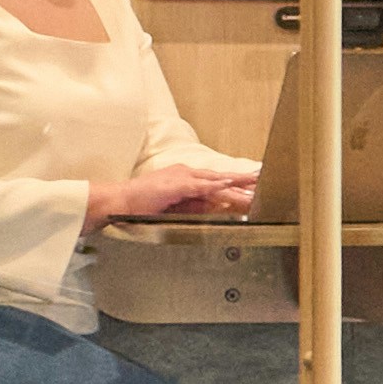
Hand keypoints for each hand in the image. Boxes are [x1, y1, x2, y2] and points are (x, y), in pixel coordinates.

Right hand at [100, 154, 264, 222]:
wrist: (119, 202)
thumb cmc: (142, 206)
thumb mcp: (175, 207)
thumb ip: (195, 207)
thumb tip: (218, 209)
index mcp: (186, 179)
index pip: (216, 181)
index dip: (236, 183)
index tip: (254, 185)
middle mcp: (186, 174)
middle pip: (220, 178)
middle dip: (242, 181)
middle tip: (263, 181)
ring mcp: (181, 177)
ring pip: (215, 180)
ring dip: (235, 183)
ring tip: (255, 184)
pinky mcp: (176, 185)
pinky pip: (201, 185)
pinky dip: (216, 186)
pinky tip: (229, 185)